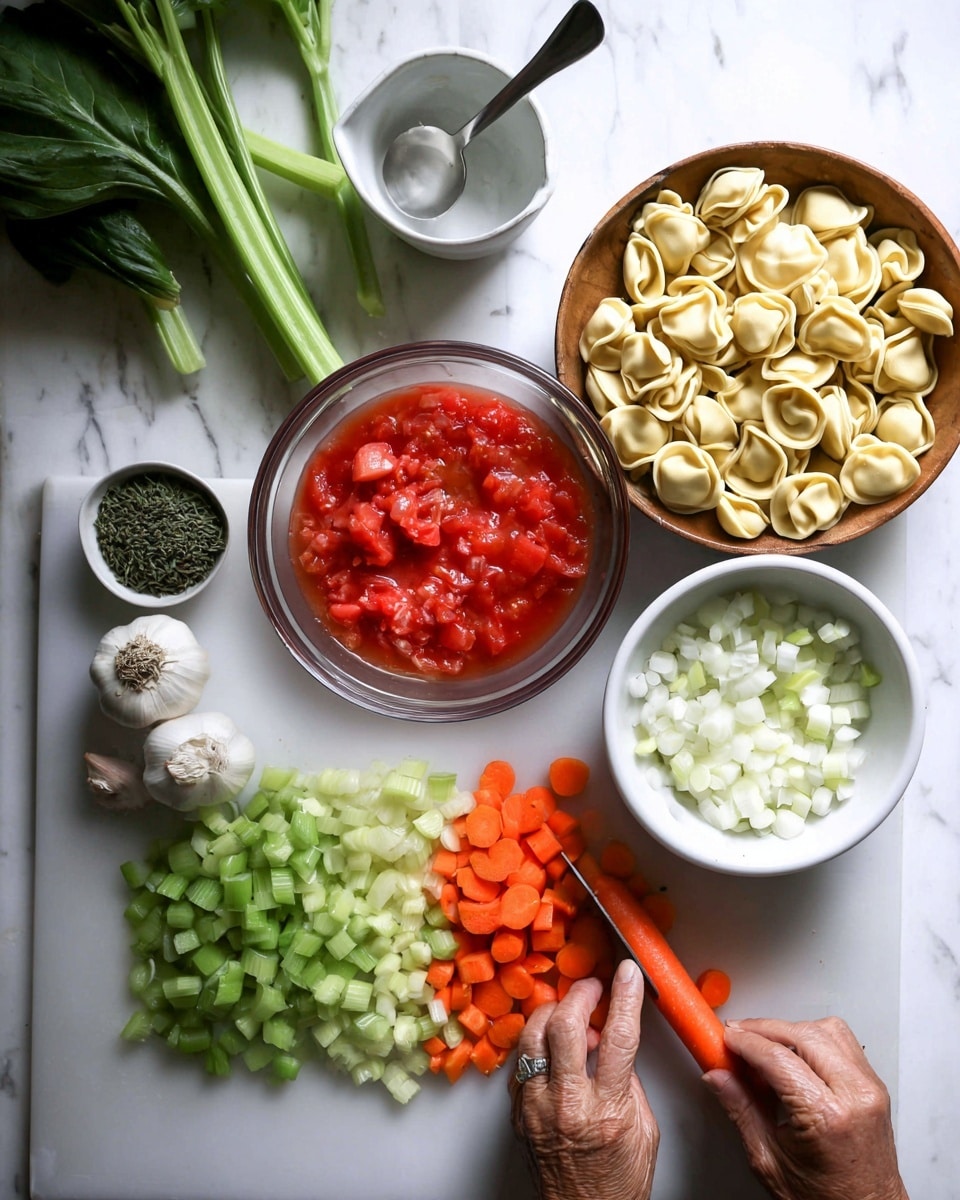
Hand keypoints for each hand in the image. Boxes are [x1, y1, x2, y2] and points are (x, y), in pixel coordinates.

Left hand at [509, 958, 658, 1199]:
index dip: (624, 997)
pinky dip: (537, 1046)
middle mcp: (566, 1105)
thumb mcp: (644, 1130)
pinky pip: (521, 1062)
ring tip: (570, 1018)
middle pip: (564, 1026)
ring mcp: (535, 1108)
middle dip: (579, 995)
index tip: (627, 973)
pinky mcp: (517, 1114)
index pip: (617, 1037)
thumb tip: (611, 1042)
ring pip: (532, 1036)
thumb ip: (628, 1081)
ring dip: (553, 1016)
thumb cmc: (619, 1181)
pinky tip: (553, 1050)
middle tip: (591, 988)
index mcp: (606, 1110)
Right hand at [703, 1016, 908, 1199]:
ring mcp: (870, 1089)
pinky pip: (843, 1043)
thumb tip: (719, 1077)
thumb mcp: (769, 1161)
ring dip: (791, 1029)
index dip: (746, 1042)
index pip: (778, 1057)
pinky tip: (795, 1056)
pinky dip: (814, 1040)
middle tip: (739, 1037)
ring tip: (766, 1048)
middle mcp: (855, 1096)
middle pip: (803, 1033)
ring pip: (827, 1029)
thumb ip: (741, 1111)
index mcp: (827, 1117)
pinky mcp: (875, 1087)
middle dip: (765, 1028)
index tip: (727, 1039)